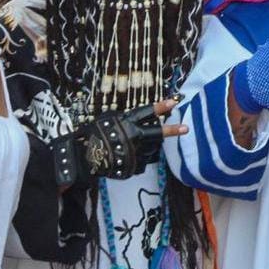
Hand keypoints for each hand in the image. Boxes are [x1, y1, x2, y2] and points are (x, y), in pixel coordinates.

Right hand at [53, 100, 186, 183]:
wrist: (83, 158)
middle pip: (156, 133)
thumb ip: (125, 119)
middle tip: (185, 128)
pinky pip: (142, 161)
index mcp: (126, 122)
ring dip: (148, 146)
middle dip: (171, 130)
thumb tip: (142, 119)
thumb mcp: (107, 120)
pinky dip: (139, 158)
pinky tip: (128, 156)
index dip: (161, 107)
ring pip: (151, 148)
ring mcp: (134, 153)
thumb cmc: (93, 135)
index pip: (146, 112)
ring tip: (133, 145)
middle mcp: (133, 137)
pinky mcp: (133, 167)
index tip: (174, 102)